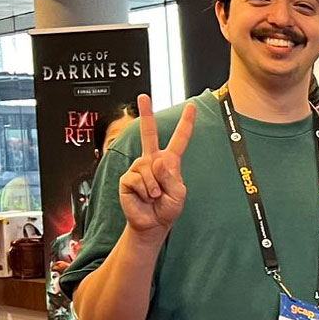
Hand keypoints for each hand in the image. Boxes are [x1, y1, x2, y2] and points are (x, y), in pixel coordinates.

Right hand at [118, 95, 194, 239]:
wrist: (152, 223)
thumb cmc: (167, 208)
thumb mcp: (178, 193)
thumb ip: (170, 177)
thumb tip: (157, 161)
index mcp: (170, 161)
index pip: (180, 139)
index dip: (186, 124)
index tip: (191, 107)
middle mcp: (152, 160)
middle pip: (149, 133)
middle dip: (146, 114)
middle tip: (143, 96)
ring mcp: (138, 167)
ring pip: (147, 168)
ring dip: (154, 187)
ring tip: (154, 196)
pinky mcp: (127, 178)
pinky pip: (137, 180)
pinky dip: (145, 191)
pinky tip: (144, 197)